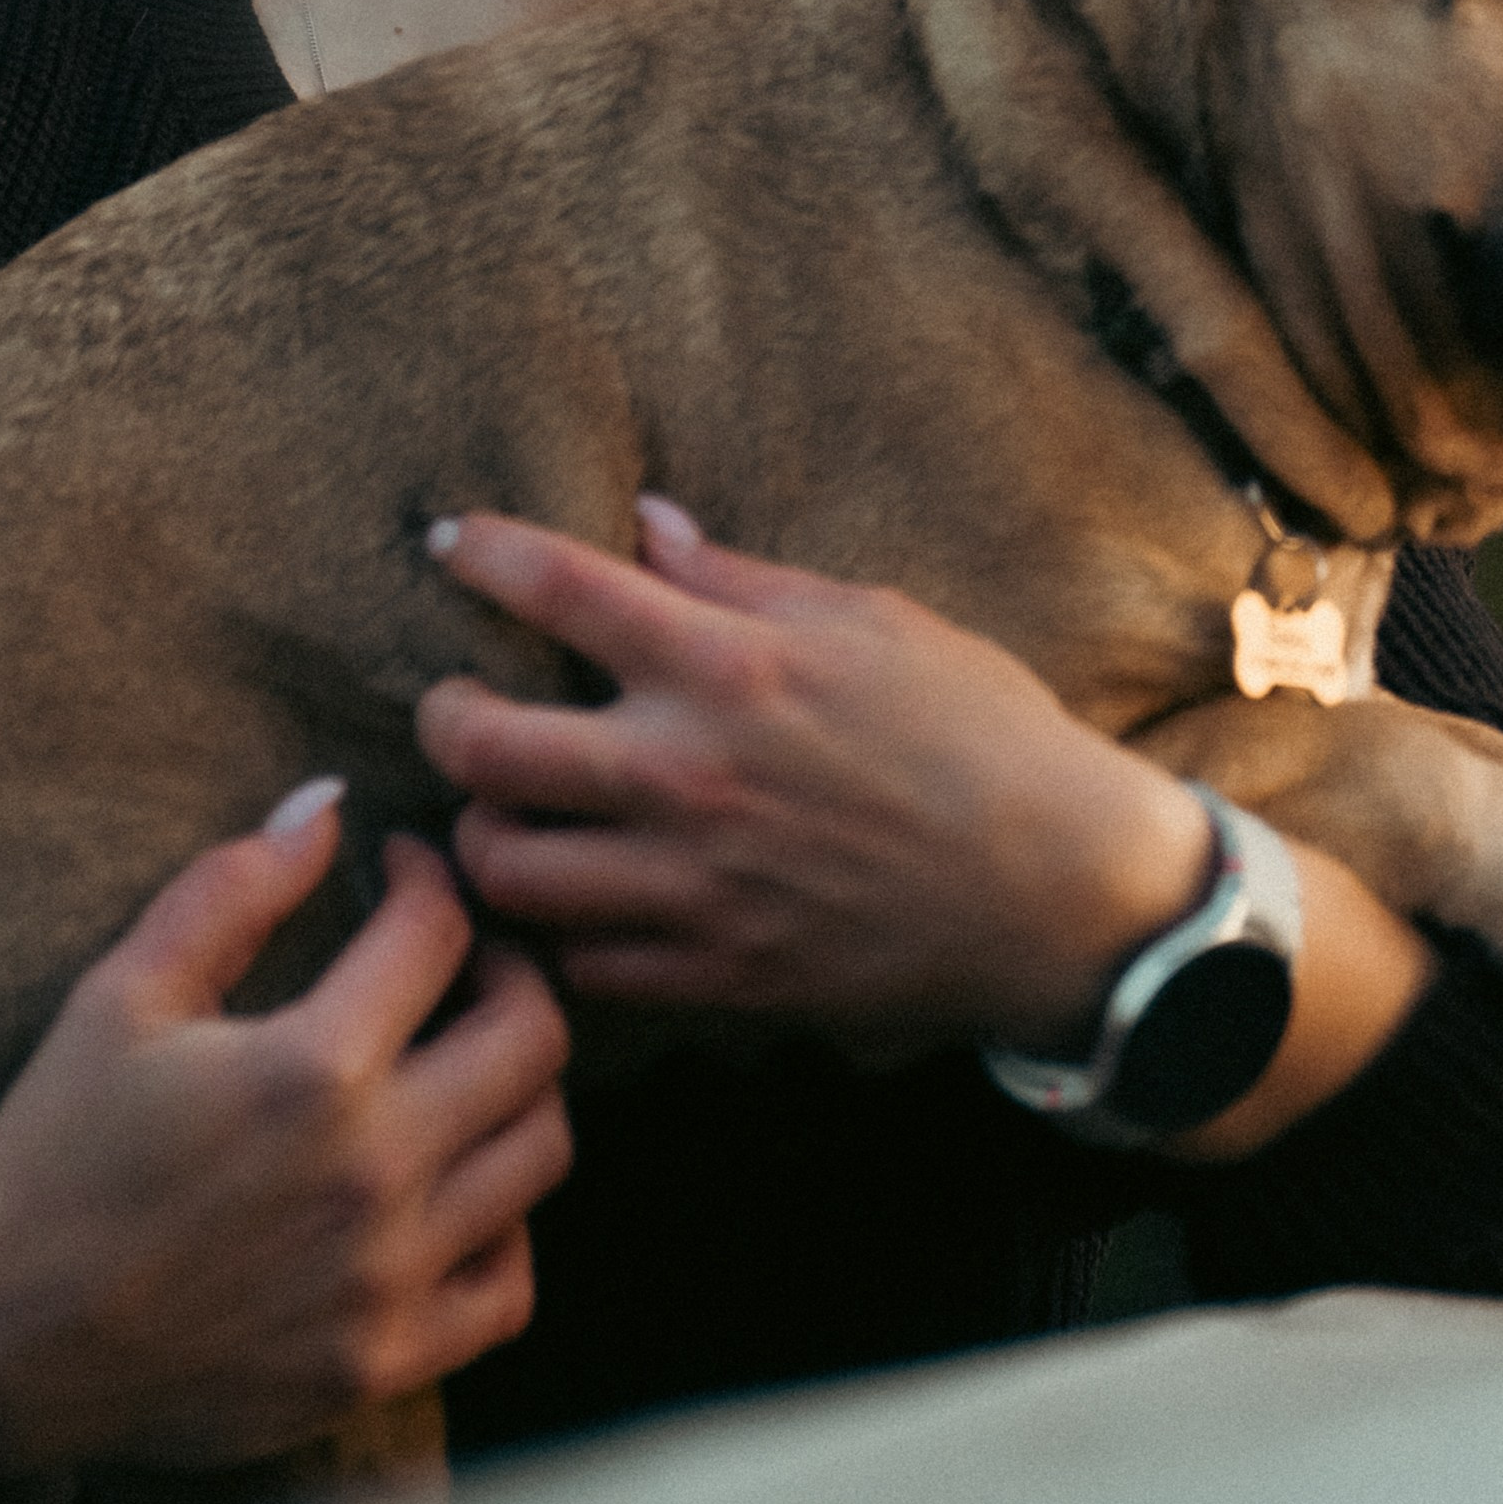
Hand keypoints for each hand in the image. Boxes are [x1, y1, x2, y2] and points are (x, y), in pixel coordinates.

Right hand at [0, 790, 572, 1481]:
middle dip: (511, 972)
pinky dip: (506, 1232)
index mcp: (311, 1070)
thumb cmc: (58, 1158)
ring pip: (542, 1154)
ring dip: (520, 1092)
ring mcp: (386, 1280)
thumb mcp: (120, 998)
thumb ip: (231, 890)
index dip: (430, 877)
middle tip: (467, 965)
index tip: (403, 871)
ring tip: (469, 1068)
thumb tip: (329, 806)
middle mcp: (373, 1174)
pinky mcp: (380, 1364)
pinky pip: (509, 1290)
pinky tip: (458, 1194)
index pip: (440, 932)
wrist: (0, 1346)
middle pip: (535, 1039)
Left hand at [417, 504, 1214, 1057]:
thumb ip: (741, 581)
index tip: (452, 544)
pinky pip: (579, 961)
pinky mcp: (714, 976)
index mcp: (730, 665)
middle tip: (457, 706)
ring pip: (504, 870)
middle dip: (442, 717)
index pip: (558, 587)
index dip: (481, 552)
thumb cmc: (981, 731)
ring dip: (485, 835)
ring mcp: (692, 886)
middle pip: (480, 749)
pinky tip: (582, 895)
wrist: (1060, 890)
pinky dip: (562, 928)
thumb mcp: (874, 620)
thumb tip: (648, 527)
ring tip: (505, 811)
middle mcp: (688, 773)